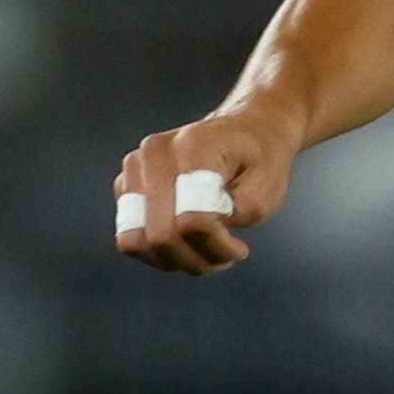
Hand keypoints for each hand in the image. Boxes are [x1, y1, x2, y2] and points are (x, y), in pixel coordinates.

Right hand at [110, 112, 297, 274]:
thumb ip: (239, 212)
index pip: (191, 218)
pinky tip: (189, 243)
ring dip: (175, 260)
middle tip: (225, 257)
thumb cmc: (259, 161)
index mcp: (194, 146)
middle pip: (160, 235)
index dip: (216, 245)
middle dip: (196, 259)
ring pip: (137, 241)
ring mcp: (134, 167)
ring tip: (207, 253)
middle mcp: (155, 152)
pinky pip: (131, 237)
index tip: (239, 249)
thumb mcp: (268, 190)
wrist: (246, 132)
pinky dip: (160, 252)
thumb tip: (197, 229)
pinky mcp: (125, 185)